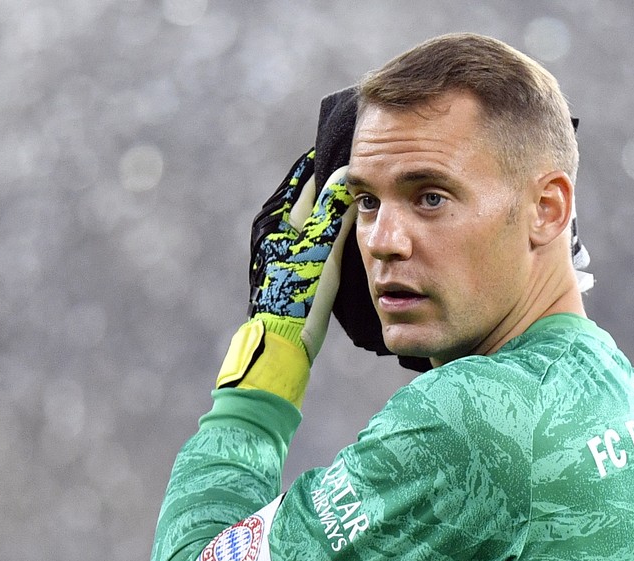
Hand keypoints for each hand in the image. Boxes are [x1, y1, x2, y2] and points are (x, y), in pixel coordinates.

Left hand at [217, 150, 355, 404]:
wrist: (281, 341)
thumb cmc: (297, 295)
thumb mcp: (320, 249)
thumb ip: (331, 212)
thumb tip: (344, 175)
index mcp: (277, 219)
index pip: (305, 177)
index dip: (326, 161)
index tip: (352, 147)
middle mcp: (272, 229)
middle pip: (306, 194)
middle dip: (330, 181)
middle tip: (361, 166)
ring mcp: (278, 249)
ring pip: (309, 216)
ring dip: (330, 205)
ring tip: (358, 194)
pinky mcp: (286, 267)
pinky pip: (311, 235)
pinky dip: (328, 228)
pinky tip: (346, 231)